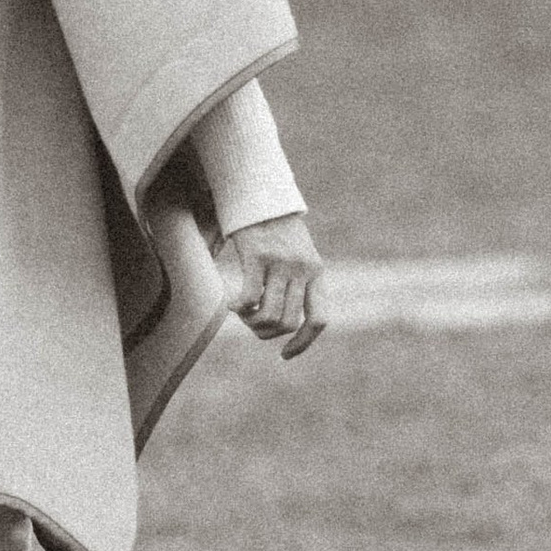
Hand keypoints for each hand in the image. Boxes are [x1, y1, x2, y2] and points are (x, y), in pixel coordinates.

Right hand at [219, 216, 327, 358]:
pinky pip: (250, 299)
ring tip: (243, 313)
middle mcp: (302, 269)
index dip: (303, 343)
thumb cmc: (277, 231)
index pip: (318, 319)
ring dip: (252, 323)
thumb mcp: (299, 256)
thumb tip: (284, 325)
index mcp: (316, 272)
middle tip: (253, 323)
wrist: (261, 195)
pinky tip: (232, 304)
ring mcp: (280, 263)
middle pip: (287, 323)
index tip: (284, 355)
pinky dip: (238, 309)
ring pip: (269, 316)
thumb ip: (298, 285)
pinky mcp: (257, 256)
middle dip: (267, 333)